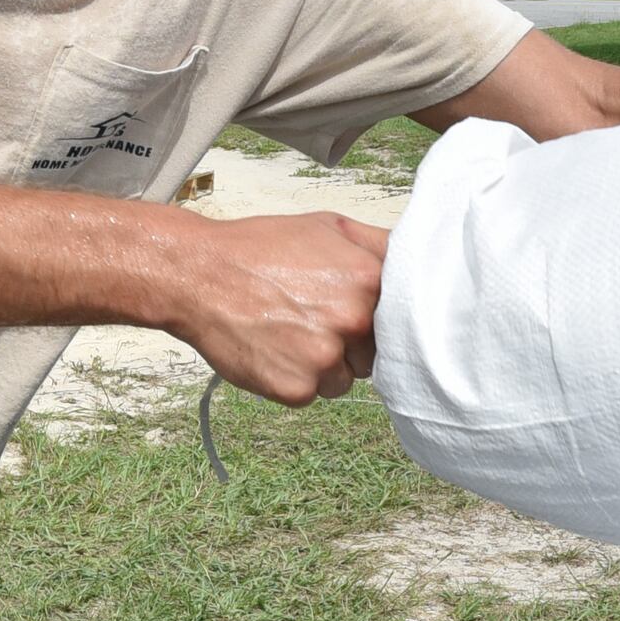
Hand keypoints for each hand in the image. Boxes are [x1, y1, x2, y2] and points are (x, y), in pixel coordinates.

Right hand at [170, 212, 388, 404]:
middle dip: (351, 341)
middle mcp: (354, 320)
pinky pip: (313, 394)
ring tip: (289, 332)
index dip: (375, 314)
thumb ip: (378, 245)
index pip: (402, 315)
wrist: (199, 275)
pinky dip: (295, 379)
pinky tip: (273, 350)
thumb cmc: (261, 248)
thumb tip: (420, 259)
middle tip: (310, 317)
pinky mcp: (298, 389)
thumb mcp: (328, 226)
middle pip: (376, 351)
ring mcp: (326, 358)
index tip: (352, 309)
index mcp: (369, 279)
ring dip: (324, 365)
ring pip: (346, 378)